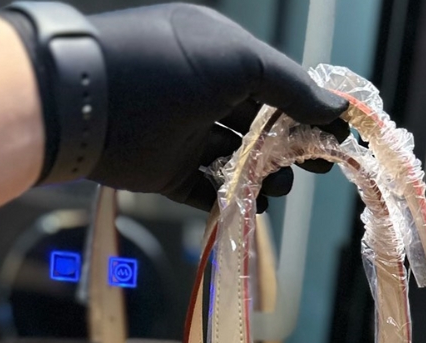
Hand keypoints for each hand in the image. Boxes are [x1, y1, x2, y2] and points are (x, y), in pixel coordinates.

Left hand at [86, 4, 346, 210]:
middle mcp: (202, 92)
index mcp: (219, 54)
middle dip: (289, 146)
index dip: (307, 108)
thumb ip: (290, 87)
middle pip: (259, 125)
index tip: (336, 134)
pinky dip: (232, 199)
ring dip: (263, 175)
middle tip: (314, 166)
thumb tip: (337, 109)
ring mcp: (184, 134)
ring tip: (278, 185)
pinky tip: (253, 205)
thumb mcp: (238, 62)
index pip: (275, 83)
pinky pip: (208, 190)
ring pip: (237, 159)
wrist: (88, 102)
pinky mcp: (166, 173)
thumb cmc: (165, 67)